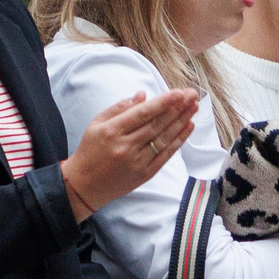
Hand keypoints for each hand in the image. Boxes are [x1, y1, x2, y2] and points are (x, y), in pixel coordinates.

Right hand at [61, 90, 202, 217]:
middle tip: (192, 95)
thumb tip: (143, 95)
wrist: (84, 185)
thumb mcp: (96, 124)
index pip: (143, 114)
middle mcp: (126, 146)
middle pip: (157, 124)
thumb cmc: (89, 151)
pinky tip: (188, 127)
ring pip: (164, 138)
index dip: (163, 102)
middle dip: (178, 108)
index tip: (179, 92)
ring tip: (194, 107)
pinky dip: (179, 140)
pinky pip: (166, 155)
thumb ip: (119, 108)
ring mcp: (137, 162)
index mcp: (112, 131)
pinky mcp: (145, 174)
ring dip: (182, 121)